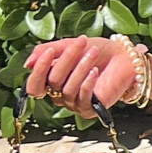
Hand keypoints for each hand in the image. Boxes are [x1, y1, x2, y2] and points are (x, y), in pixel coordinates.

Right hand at [24, 36, 140, 118]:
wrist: (124, 58)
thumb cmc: (97, 50)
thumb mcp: (70, 45)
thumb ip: (48, 52)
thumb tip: (27, 64)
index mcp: (51, 80)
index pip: (34, 85)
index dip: (39, 70)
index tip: (50, 52)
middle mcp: (59, 94)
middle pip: (52, 82)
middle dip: (66, 60)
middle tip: (81, 43)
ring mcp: (73, 103)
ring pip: (67, 90)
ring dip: (81, 68)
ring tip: (94, 53)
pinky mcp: (89, 109)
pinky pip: (82, 99)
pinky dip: (87, 83)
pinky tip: (95, 71)